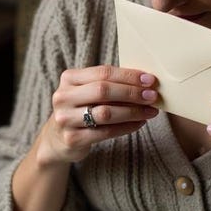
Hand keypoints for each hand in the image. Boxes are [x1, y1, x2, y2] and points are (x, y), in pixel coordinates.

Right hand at [39, 65, 158, 164]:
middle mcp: (63, 97)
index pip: (103, 72)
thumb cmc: (81, 109)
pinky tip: (139, 124)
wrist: (58, 138)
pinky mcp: (72, 138)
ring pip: (105, 113)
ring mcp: (65, 118)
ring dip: (132, 111)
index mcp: (69, 78)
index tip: (150, 80)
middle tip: (153, 96)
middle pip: (103, 90)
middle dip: (132, 93)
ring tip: (150, 111)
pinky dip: (126, 127)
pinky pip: (106, 132)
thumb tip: (146, 82)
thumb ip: (109, 84)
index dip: (128, 76)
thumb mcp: (88, 91)